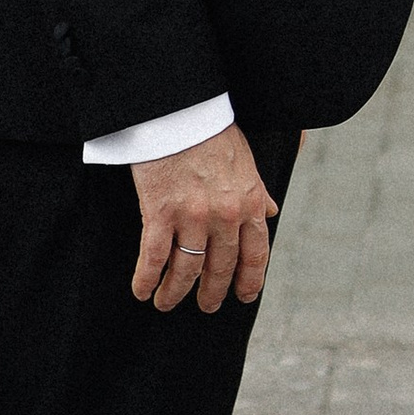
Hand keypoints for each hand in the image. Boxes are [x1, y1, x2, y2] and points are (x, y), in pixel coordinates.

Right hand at [130, 125, 278, 315]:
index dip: (249, 281)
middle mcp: (225, 216)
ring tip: (167, 303)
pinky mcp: (160, 212)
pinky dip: (147, 278)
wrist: (180, 108)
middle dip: (212, 293)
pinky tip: (142, 291)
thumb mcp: (246, 160)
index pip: (256, 255)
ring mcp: (192, 216)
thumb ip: (258, 190)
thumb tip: (271, 211)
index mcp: (250, 202)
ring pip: (186, 269)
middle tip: (206, 306)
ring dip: (176, 292)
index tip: (243, 296)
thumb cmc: (212, 128)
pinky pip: (154, 257)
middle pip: (220, 268)